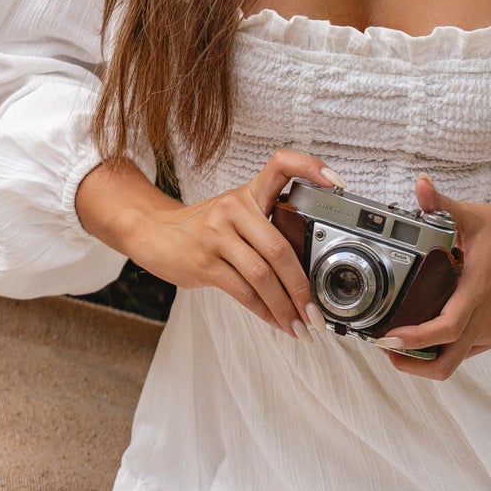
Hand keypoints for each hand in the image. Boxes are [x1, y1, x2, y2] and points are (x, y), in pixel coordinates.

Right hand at [77, 148, 340, 339]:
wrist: (153, 233)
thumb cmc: (204, 226)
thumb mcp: (234, 211)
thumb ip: (268, 225)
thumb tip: (311, 267)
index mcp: (248, 193)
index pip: (281, 165)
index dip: (310, 167)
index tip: (336, 182)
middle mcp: (233, 209)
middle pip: (279, 248)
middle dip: (302, 286)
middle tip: (317, 311)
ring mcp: (217, 235)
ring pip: (262, 276)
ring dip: (285, 307)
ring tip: (301, 325)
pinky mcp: (204, 262)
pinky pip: (243, 292)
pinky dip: (265, 311)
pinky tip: (277, 322)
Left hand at [376, 175, 490, 380]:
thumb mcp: (472, 215)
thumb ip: (441, 203)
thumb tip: (421, 184)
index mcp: (478, 290)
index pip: (446, 328)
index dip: (416, 339)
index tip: (389, 337)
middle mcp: (485, 316)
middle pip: (446, 362)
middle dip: (411, 363)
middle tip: (385, 347)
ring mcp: (490, 328)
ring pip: (453, 362)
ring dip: (424, 360)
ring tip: (398, 343)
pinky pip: (463, 353)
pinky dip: (441, 352)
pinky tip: (423, 337)